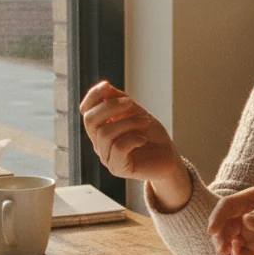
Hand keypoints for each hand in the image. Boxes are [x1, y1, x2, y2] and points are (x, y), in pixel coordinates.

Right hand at [79, 81, 189, 209]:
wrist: (168, 157)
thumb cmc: (151, 135)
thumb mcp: (135, 112)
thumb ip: (119, 99)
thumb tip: (104, 86)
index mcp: (100, 129)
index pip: (85, 111)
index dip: (93, 96)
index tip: (108, 86)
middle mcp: (99, 144)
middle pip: (90, 120)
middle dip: (111, 106)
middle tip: (131, 103)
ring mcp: (107, 157)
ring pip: (105, 133)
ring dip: (128, 122)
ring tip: (146, 121)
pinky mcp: (118, 168)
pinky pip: (118, 148)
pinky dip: (133, 139)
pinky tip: (143, 140)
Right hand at [206, 187, 253, 254]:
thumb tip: (246, 220)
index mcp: (252, 200)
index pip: (227, 206)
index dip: (217, 217)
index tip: (212, 231)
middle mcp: (245, 216)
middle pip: (223, 229)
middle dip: (221, 242)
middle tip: (226, 253)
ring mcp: (248, 234)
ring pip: (228, 247)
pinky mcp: (253, 250)